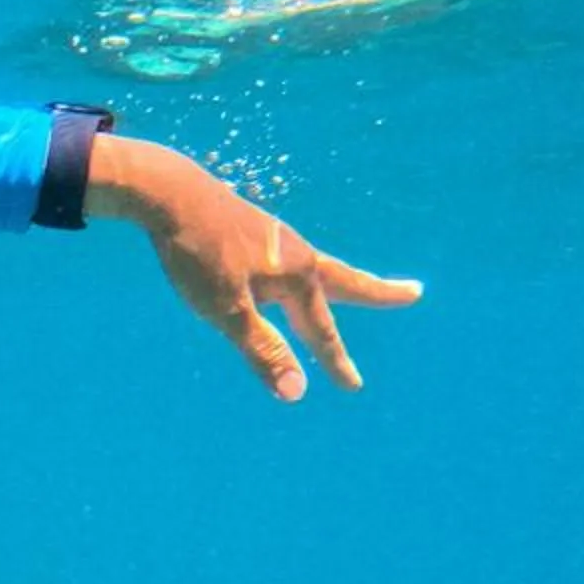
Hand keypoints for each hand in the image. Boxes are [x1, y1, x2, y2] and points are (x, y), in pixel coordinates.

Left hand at [87, 134, 422, 400]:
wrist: (168, 191)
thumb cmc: (196, 253)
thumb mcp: (226, 310)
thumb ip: (262, 350)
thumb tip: (297, 393)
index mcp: (296, 274)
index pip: (320, 331)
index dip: (335, 363)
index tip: (354, 386)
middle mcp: (295, 253)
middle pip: (345, 281)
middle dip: (379, 293)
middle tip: (414, 293)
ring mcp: (275, 238)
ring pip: (317, 268)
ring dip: (340, 282)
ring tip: (353, 289)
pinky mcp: (253, 230)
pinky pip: (289, 259)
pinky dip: (302, 274)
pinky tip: (285, 273)